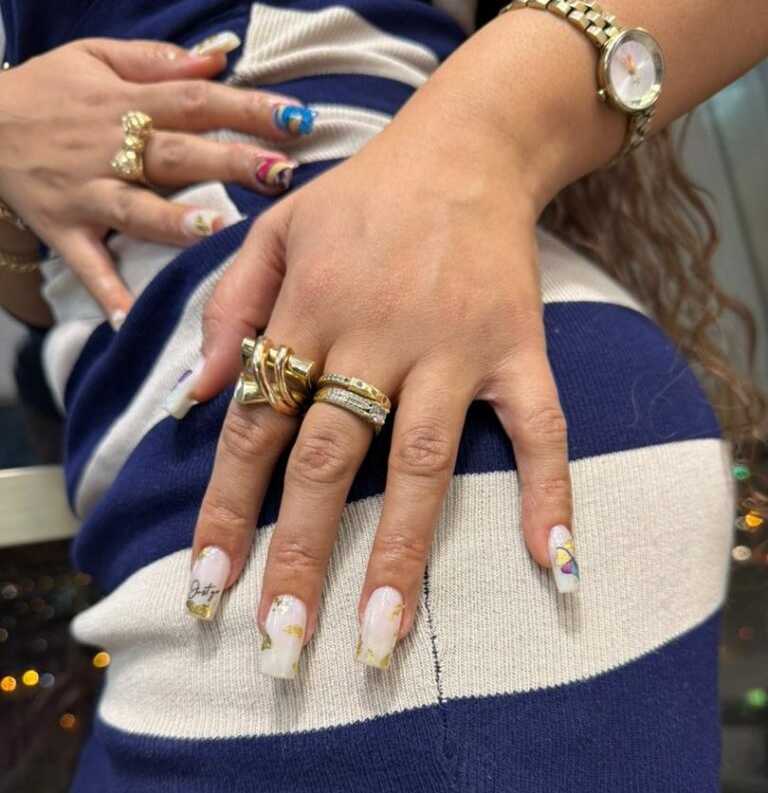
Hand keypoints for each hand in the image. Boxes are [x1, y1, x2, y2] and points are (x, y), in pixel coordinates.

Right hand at [0, 34, 313, 323]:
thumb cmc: (49, 89)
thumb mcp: (96, 56)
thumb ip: (157, 61)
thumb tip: (217, 62)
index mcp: (124, 103)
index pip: (196, 102)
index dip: (247, 108)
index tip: (297, 119)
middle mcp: (109, 148)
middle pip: (177, 154)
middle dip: (229, 162)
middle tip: (279, 173)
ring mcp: (86, 192)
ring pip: (135, 208)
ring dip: (175, 221)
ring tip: (216, 230)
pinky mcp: (64, 229)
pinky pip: (87, 265)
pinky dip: (107, 293)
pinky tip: (130, 319)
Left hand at [178, 87, 575, 677]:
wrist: (466, 148)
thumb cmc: (361, 200)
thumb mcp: (273, 232)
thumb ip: (228, 312)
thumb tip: (193, 402)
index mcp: (310, 311)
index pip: (256, 428)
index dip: (227, 511)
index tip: (208, 588)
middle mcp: (378, 337)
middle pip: (328, 461)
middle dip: (299, 556)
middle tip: (281, 644)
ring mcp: (454, 348)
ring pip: (420, 463)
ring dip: (400, 555)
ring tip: (379, 640)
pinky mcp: (518, 349)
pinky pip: (540, 428)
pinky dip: (548, 492)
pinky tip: (552, 562)